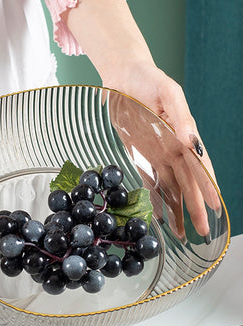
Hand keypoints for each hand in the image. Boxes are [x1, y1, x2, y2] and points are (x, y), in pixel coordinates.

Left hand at [106, 85, 220, 238]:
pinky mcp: (140, 155)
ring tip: (180, 232)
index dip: (208, 186)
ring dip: (176, 208)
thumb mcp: (169, 92)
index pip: (199, 165)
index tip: (216, 206)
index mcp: (183, 135)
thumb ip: (180, 116)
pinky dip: (154, 198)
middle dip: (195, 206)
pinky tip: (158, 215)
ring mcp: (156, 154)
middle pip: (187, 182)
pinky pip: (149, 180)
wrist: (124, 77)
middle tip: (201, 230)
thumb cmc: (149, 80)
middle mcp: (172, 149)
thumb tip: (190, 140)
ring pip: (170, 187)